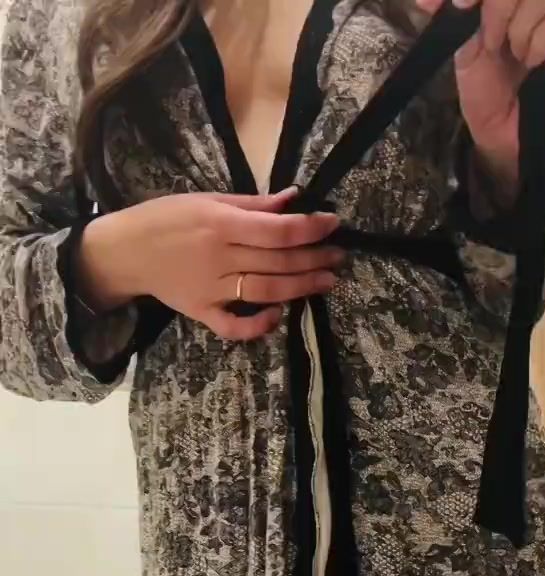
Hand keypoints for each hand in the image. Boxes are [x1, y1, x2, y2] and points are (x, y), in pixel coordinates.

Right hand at [77, 189, 341, 341]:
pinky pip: (233, 327)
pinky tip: (279, 316)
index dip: (311, 228)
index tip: (333, 224)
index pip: (278, 229)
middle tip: (338, 257)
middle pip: (277, 261)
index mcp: (222, 224)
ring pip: (265, 292)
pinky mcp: (201, 312)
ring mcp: (211, 289)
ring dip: (300, 288)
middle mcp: (220, 257)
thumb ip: (253, 205)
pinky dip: (258, 325)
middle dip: (313, 259)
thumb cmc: (167, 218)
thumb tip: (294, 199)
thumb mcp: (208, 200)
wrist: (126, 250)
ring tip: (326, 282)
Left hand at [417, 0, 544, 190]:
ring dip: (518, 23)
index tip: (458, 3)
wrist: (499, 132)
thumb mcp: (465, 47)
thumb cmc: (484, 91)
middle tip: (484, 30)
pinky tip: (531, 60)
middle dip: (498, 1)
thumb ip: (462, 13)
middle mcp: (536, 1)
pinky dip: (541, 39)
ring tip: (508, 51)